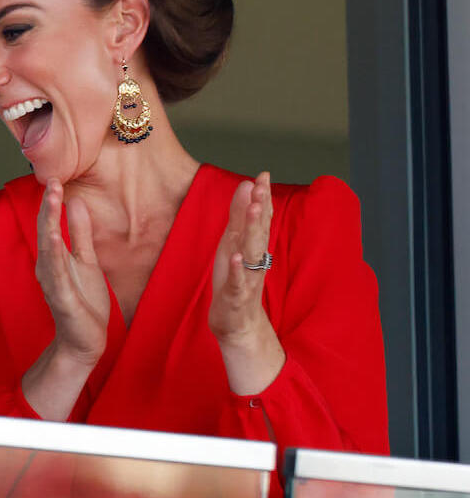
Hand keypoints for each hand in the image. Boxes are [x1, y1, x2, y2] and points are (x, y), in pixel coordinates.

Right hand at [35, 180, 108, 365]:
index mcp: (54, 256)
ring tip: (52, 200)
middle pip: (46, 230)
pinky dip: (53, 254)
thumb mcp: (86, 260)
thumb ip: (80, 233)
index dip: (52, 201)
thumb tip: (75, 201)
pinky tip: (53, 237)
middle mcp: (47, 266)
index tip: (55, 177)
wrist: (84, 341)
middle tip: (51, 180)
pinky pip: (56, 273)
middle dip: (48, 206)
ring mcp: (52, 282)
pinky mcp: (61, 298)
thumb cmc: (83, 301)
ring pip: (48, 247)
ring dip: (49, 223)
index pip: (50, 223)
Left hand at [209, 172, 274, 345]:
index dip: (263, 197)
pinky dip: (237, 269)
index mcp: (251, 246)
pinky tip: (235, 257)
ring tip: (255, 211)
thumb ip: (240, 215)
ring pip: (252, 252)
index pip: (261, 219)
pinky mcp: (236, 295)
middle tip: (261, 187)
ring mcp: (246, 277)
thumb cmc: (236, 278)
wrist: (238, 322)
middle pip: (258, 231)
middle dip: (260, 208)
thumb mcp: (234, 243)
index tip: (264, 175)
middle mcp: (253, 258)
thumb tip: (247, 184)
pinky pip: (238, 281)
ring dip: (254, 231)